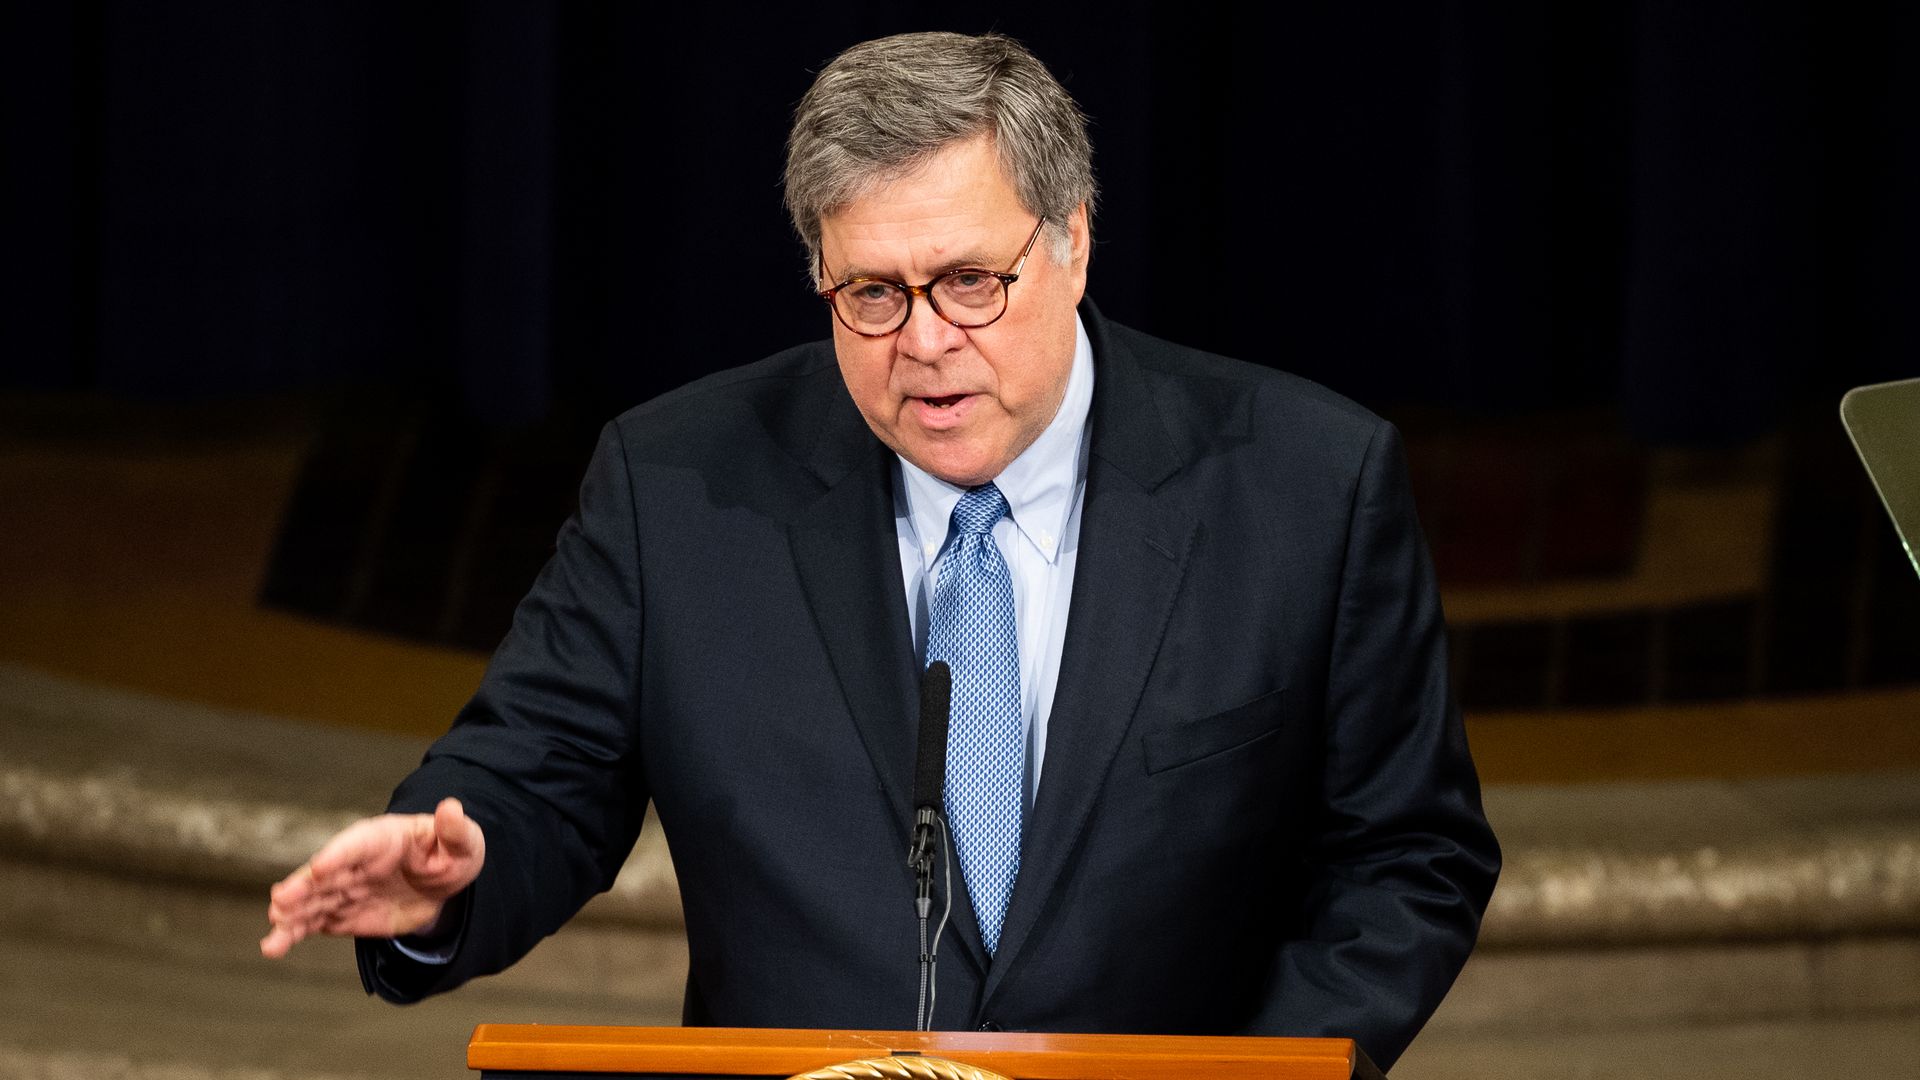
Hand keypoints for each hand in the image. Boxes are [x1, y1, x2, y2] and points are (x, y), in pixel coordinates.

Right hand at [260, 797, 485, 958]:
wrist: (440, 882)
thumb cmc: (449, 853)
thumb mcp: (463, 842)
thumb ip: (456, 830)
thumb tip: (452, 808)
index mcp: (381, 837)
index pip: (357, 844)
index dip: (339, 854)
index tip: (320, 868)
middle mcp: (354, 862)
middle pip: (325, 874)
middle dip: (303, 887)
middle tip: (280, 902)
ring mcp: (345, 888)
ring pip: (313, 902)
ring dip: (291, 917)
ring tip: (272, 939)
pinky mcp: (342, 912)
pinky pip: (314, 922)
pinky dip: (294, 933)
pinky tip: (273, 946)